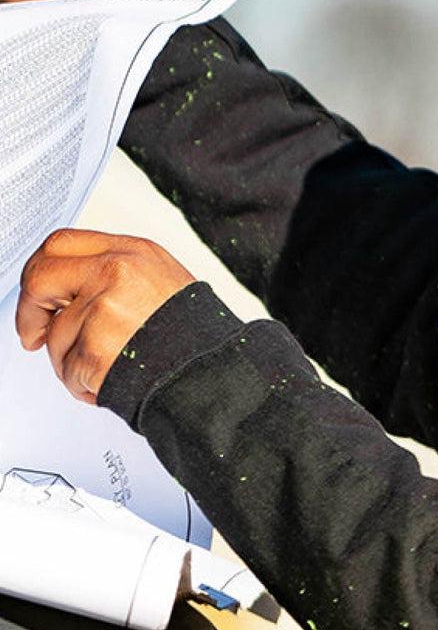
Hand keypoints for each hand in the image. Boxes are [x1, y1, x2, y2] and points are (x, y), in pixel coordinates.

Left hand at [17, 229, 194, 402]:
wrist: (215, 371)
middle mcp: (116, 272)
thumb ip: (114, 274)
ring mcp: (105, 309)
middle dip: (30, 312)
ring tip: (109, 367)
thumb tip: (66, 289)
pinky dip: (84, 385)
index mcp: (131, 252)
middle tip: (34, 335)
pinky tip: (113, 380)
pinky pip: (68, 370)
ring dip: (71, 361)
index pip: (60, 244)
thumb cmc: (194, 334)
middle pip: (41, 278)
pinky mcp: (95, 348)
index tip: (40, 295)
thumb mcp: (160, 281)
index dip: (40, 270)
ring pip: (55, 336)